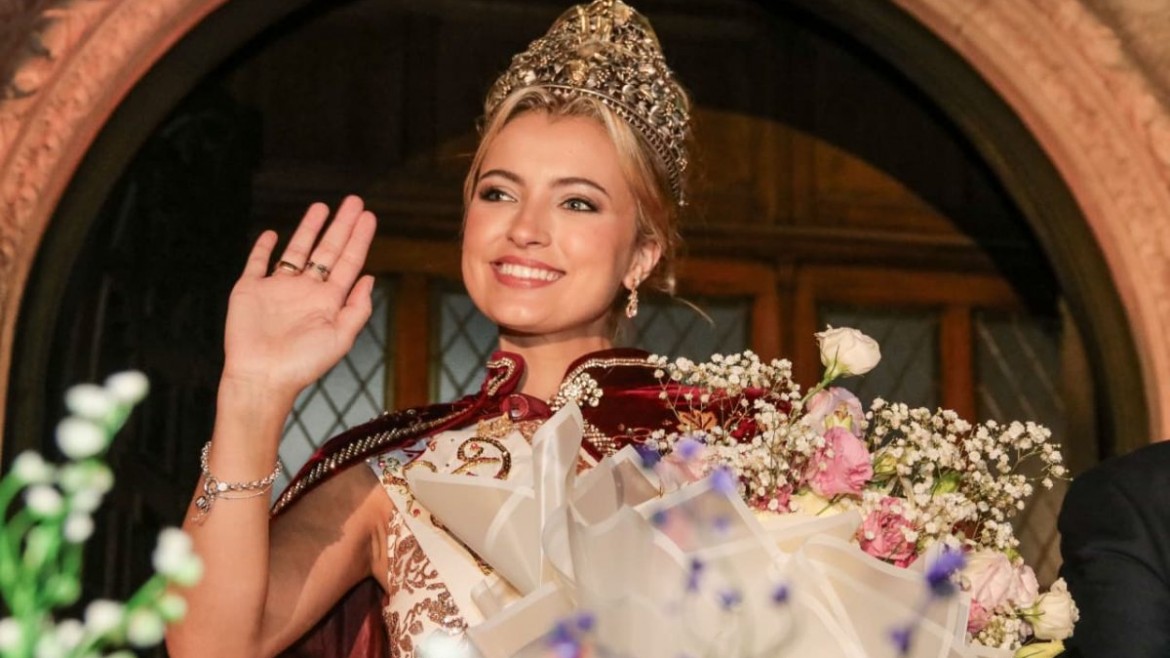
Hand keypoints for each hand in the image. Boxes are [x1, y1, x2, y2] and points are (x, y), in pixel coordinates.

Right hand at [222, 195, 376, 399]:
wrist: (262, 377)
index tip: (368, 216)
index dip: (358, 239)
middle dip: (341, 226)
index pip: (347, 262)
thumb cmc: (302, 364)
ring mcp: (277, 289)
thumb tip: (369, 279)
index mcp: (328, 301)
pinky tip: (270, 233)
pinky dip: (262, 248)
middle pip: (326, 250)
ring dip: (308, 229)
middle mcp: (305, 291)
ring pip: (296, 251)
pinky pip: (256, 263)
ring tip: (321, 207)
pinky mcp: (250, 290)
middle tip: (354, 201)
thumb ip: (357, 309)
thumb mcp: (340, 338)